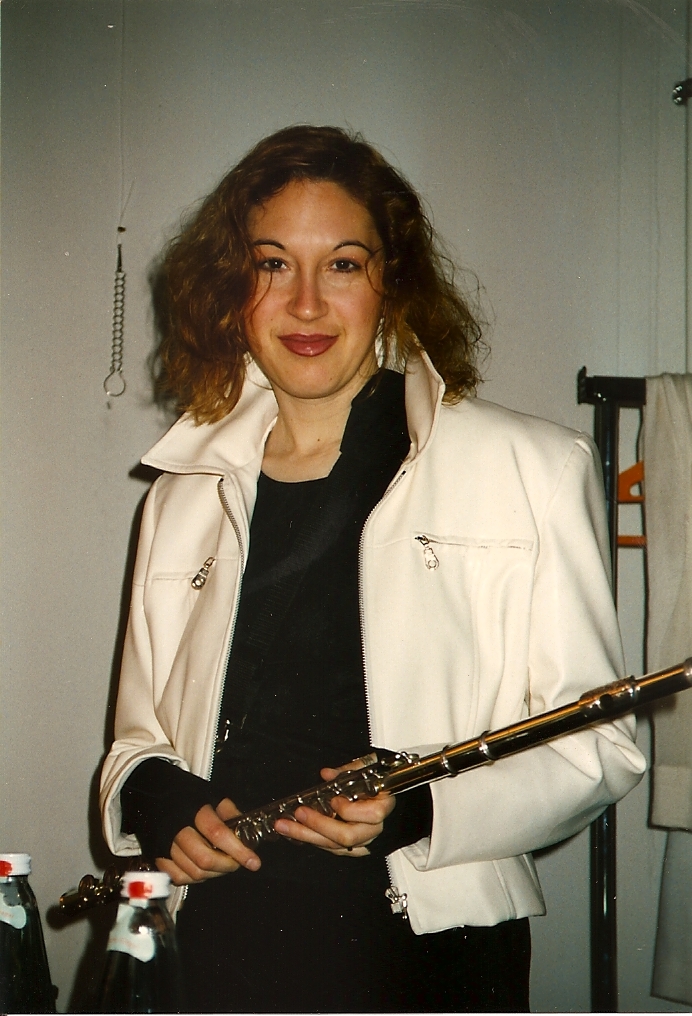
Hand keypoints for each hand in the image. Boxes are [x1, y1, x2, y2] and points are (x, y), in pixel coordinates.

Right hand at [156, 798, 260, 884]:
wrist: (148, 790)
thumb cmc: (183, 792)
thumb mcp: (209, 793)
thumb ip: (229, 812)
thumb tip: (247, 832)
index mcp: (192, 808)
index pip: (218, 834)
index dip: (238, 851)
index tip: (254, 862)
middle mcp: (176, 827)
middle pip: (204, 858)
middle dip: (227, 866)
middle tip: (237, 862)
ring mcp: (163, 844)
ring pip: (193, 872)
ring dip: (214, 873)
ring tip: (223, 865)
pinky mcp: (155, 856)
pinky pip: (177, 877)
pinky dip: (194, 878)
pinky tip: (204, 868)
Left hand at [273, 760, 395, 856]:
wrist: (388, 796)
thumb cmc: (380, 780)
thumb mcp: (369, 767)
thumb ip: (349, 770)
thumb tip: (327, 774)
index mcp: (383, 806)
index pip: (371, 815)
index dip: (350, 810)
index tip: (333, 800)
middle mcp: (374, 828)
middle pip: (348, 836)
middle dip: (319, 825)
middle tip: (299, 813)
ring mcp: (364, 841)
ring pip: (336, 846)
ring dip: (308, 836)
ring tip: (285, 827)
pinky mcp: (353, 848)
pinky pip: (333, 849)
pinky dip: (314, 841)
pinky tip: (296, 833)